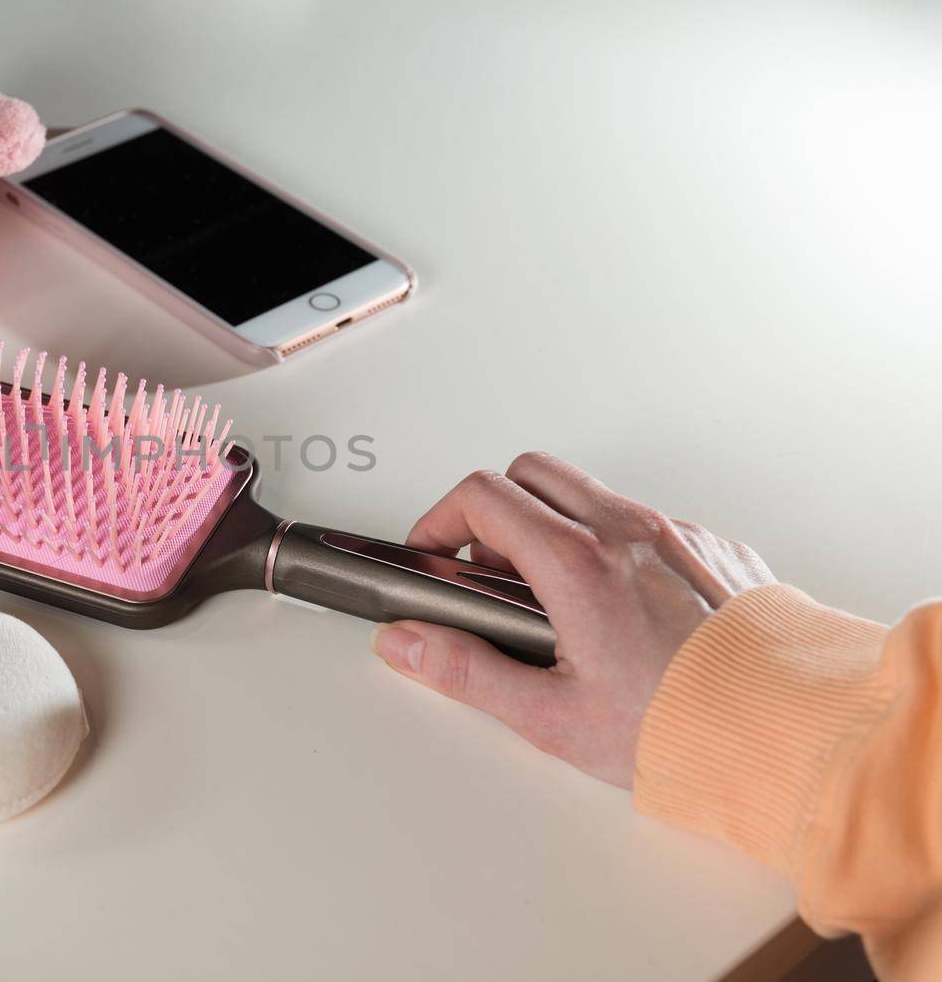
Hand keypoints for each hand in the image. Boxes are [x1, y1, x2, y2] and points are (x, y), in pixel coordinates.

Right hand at [373, 452, 774, 787]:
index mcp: (578, 564)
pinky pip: (645, 522)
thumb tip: (409, 645)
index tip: (434, 555)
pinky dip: (611, 546)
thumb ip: (466, 672)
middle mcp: (627, 532)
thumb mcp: (553, 716)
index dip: (439, 520)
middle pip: (531, 472)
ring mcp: (676, 534)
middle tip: (486, 570)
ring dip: (552, 525)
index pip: (482, 495)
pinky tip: (619, 609)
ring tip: (553, 598)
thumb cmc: (690, 726)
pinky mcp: (715, 549)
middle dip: (492, 510)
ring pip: (590, 493)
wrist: (796, 732)